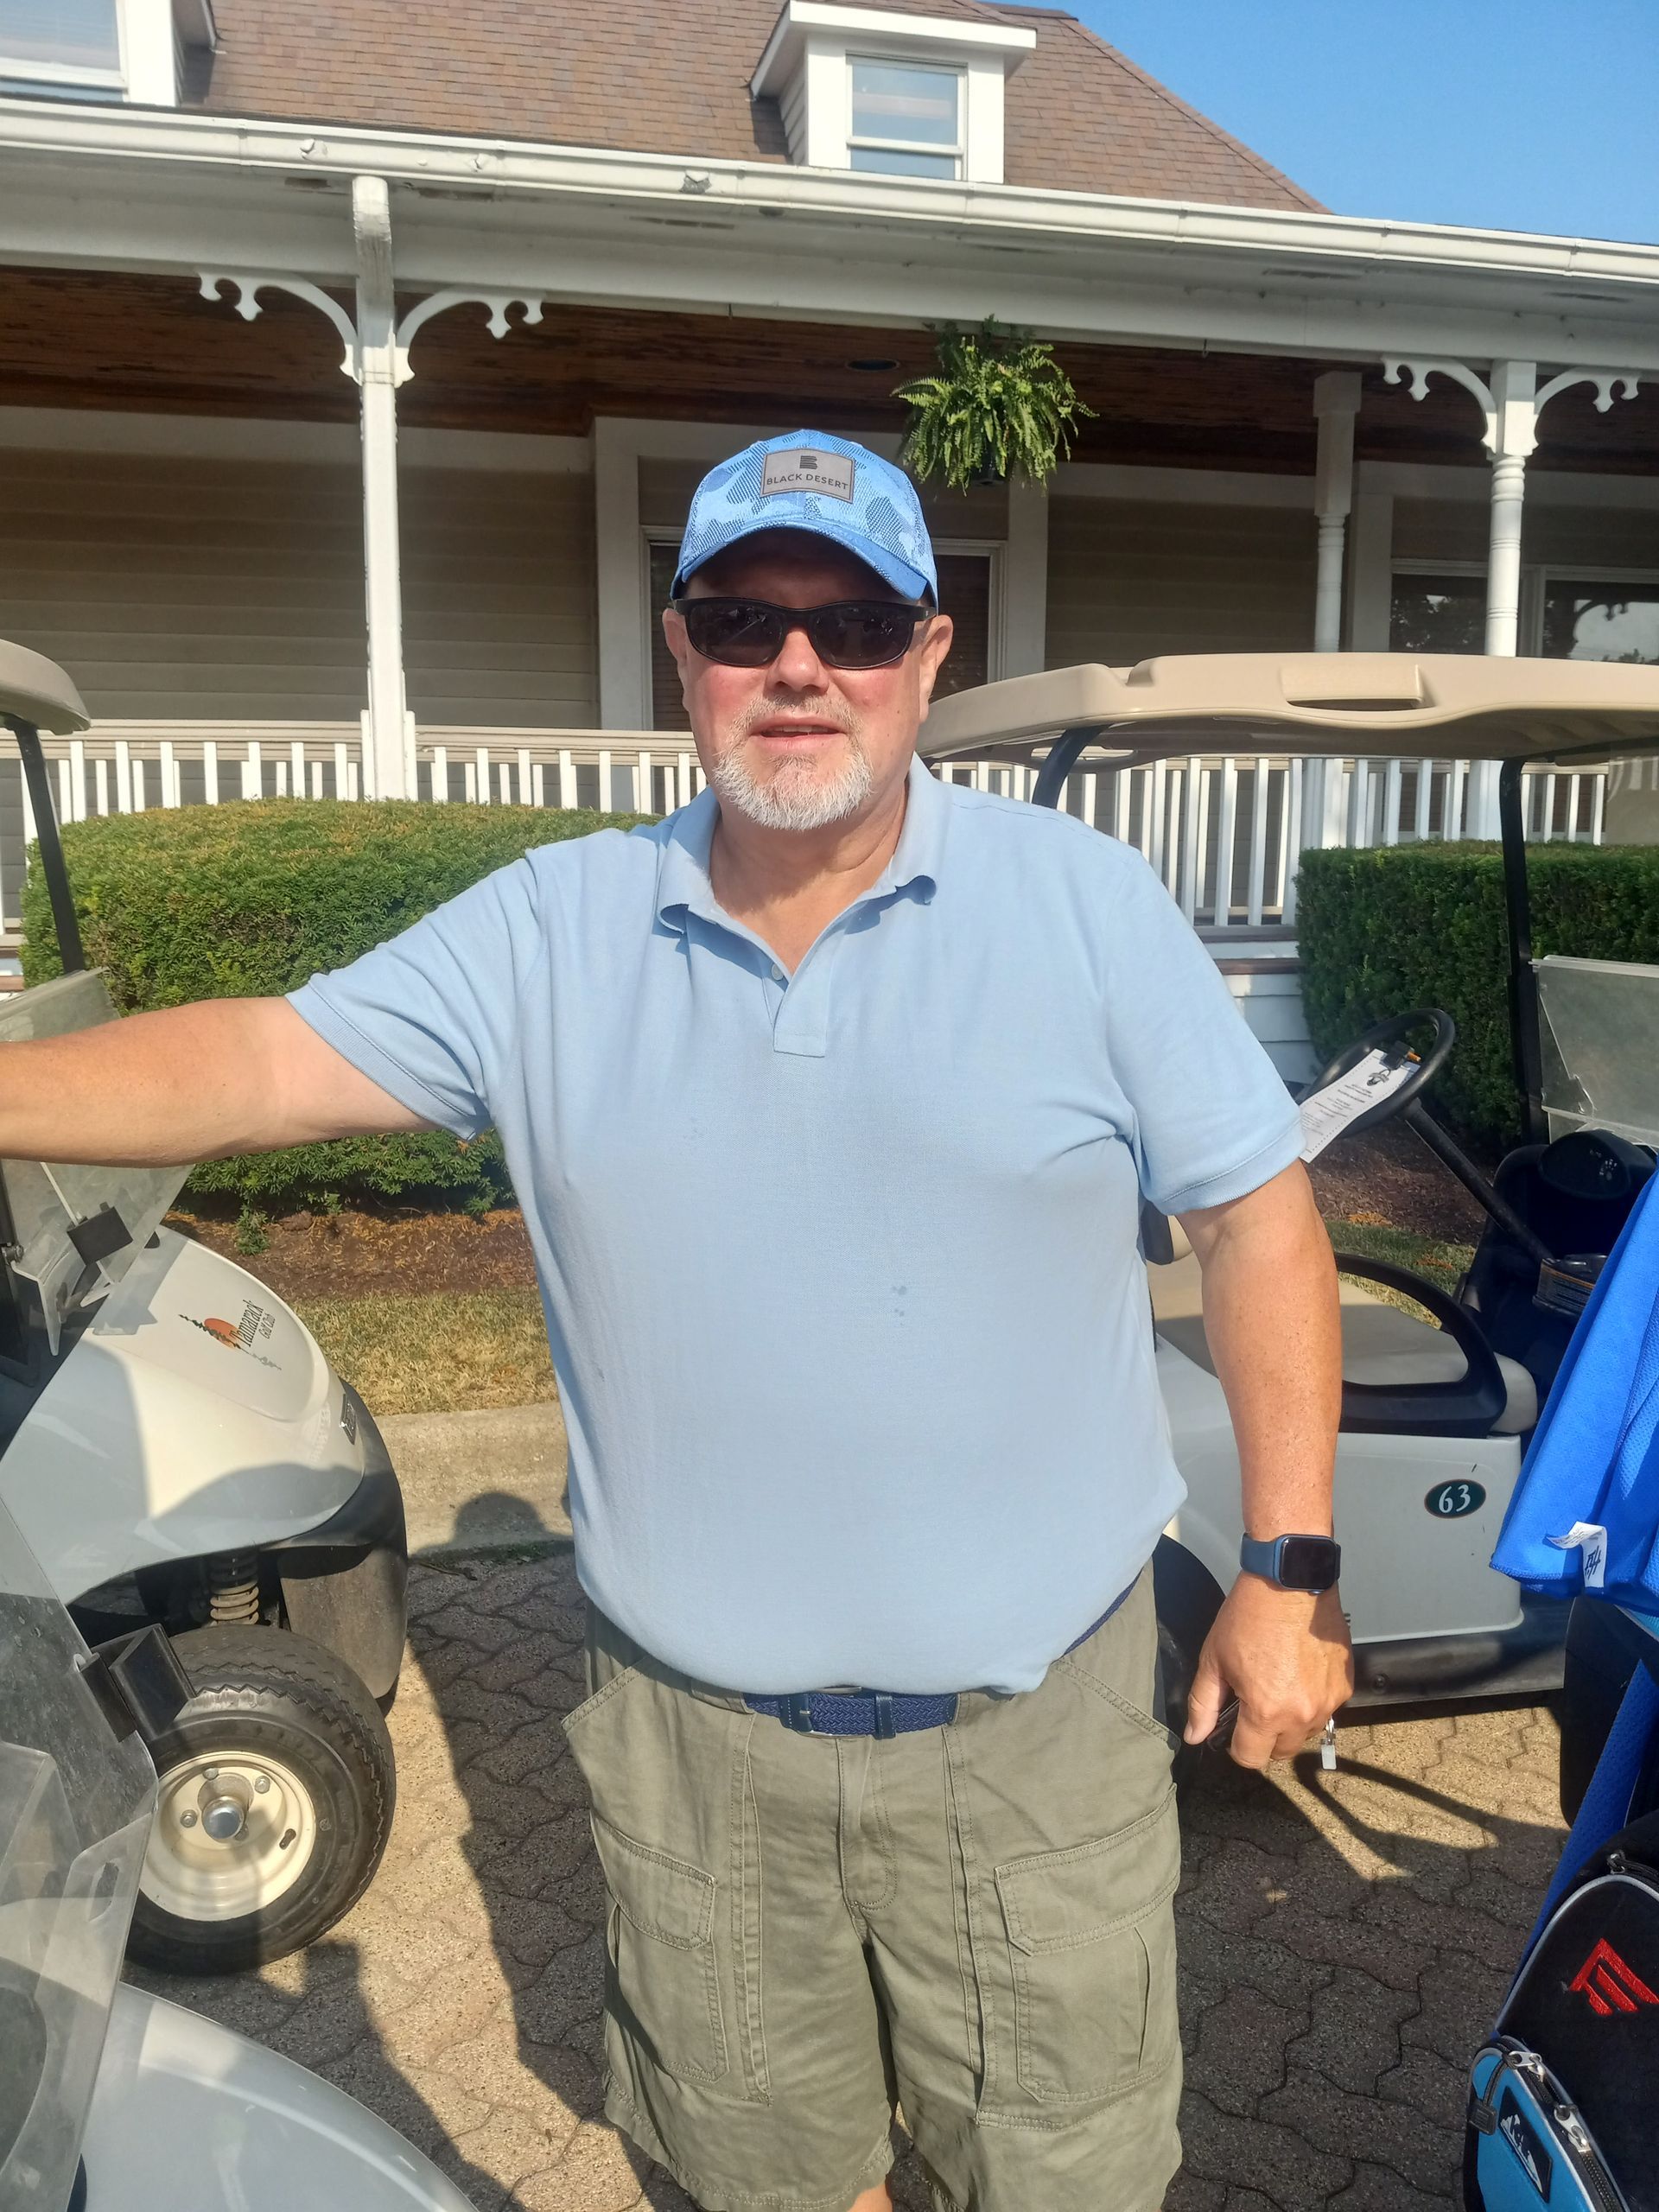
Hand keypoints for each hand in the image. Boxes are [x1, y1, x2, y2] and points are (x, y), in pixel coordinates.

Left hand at [1184, 1578, 1353, 1769]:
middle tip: (1254, 1703)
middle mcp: (1303, 1714)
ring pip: (1307, 1731)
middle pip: (1282, 1751)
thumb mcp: (1214, 1658)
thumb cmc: (1248, 1617)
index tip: (1232, 1728)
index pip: (1251, 1757)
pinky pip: (1327, 1707)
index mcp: (1267, 1711)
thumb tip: (1195, 1737)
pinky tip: (1301, 1671)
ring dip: (1292, 1720)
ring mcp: (1330, 1700)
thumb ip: (1203, 1703)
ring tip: (1279, 1684)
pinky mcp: (1346, 1684)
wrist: (1290, 1580)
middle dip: (1265, 1737)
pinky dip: (1313, 1699)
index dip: (1236, 1746)